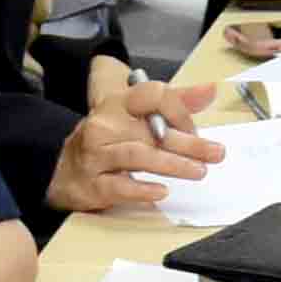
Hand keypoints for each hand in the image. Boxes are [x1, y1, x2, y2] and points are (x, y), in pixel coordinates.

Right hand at [43, 82, 220, 215]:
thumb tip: (210, 90)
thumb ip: (174, 104)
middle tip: (216, 153)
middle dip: (188, 143)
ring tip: (198, 171)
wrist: (64, 173)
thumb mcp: (136, 117)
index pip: (152, 96)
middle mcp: (105, 126)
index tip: (195, 128)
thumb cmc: (108, 143)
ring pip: (137, 156)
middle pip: (151, 131)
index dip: (178, 110)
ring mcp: (96, 155)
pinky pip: (119, 186)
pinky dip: (142, 189)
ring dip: (171, 164)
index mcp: (118, 104)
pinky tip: (162, 191)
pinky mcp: (92, 183)